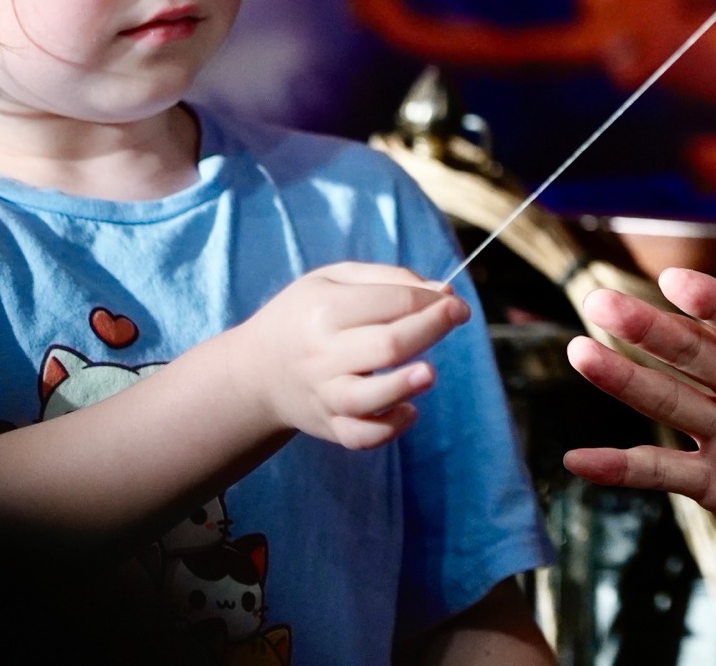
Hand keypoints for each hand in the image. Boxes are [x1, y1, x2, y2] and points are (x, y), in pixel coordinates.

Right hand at [234, 262, 467, 449]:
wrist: (257, 369)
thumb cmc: (307, 313)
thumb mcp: (335, 279)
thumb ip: (390, 279)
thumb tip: (443, 292)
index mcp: (325, 310)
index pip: (390, 303)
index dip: (431, 299)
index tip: (454, 299)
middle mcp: (323, 354)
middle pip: (386, 345)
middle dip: (431, 328)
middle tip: (458, 315)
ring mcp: (324, 394)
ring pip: (367, 398)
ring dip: (403, 385)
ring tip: (429, 373)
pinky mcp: (329, 425)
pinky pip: (359, 436)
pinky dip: (387, 429)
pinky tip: (410, 410)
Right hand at [562, 269, 715, 545]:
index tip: (682, 281)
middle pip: (692, 350)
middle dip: (649, 327)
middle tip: (601, 300)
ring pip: (668, 400)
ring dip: (622, 379)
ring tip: (578, 352)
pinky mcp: (714, 480)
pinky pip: (661, 474)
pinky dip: (619, 469)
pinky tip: (575, 463)